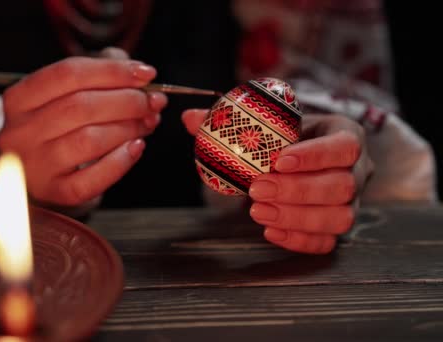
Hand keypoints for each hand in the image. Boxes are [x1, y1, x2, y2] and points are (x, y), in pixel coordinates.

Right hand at [0, 48, 166, 206]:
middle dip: (127, 101)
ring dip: (128, 128)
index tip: (146, 74)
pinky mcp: (53, 192)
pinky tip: (136, 147)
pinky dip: (120, 162)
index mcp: (19, 98)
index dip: (112, 71)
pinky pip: (91, 179)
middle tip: (153, 102)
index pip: (68, 74)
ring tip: (148, 122)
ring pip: (88, 140)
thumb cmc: (58, 127)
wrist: (37, 172)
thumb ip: (100, 73)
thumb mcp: (66, 94)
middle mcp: (20, 132)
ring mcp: (34, 165)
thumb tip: (137, 73)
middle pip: (80, 106)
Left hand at [182, 111, 373, 253]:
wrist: (293, 159)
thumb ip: (229, 120)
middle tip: (257, 189)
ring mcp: (350, 202)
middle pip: (342, 186)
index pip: (344, 145)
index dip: (315, 155)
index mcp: (345, 135)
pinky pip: (327, 242)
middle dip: (297, 190)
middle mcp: (357, 170)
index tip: (278, 160)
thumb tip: (190, 118)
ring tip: (258, 211)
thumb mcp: (266, 122)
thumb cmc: (283, 137)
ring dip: (297, 217)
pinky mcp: (336, 227)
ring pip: (339, 218)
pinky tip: (269, 231)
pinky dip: (298, 240)